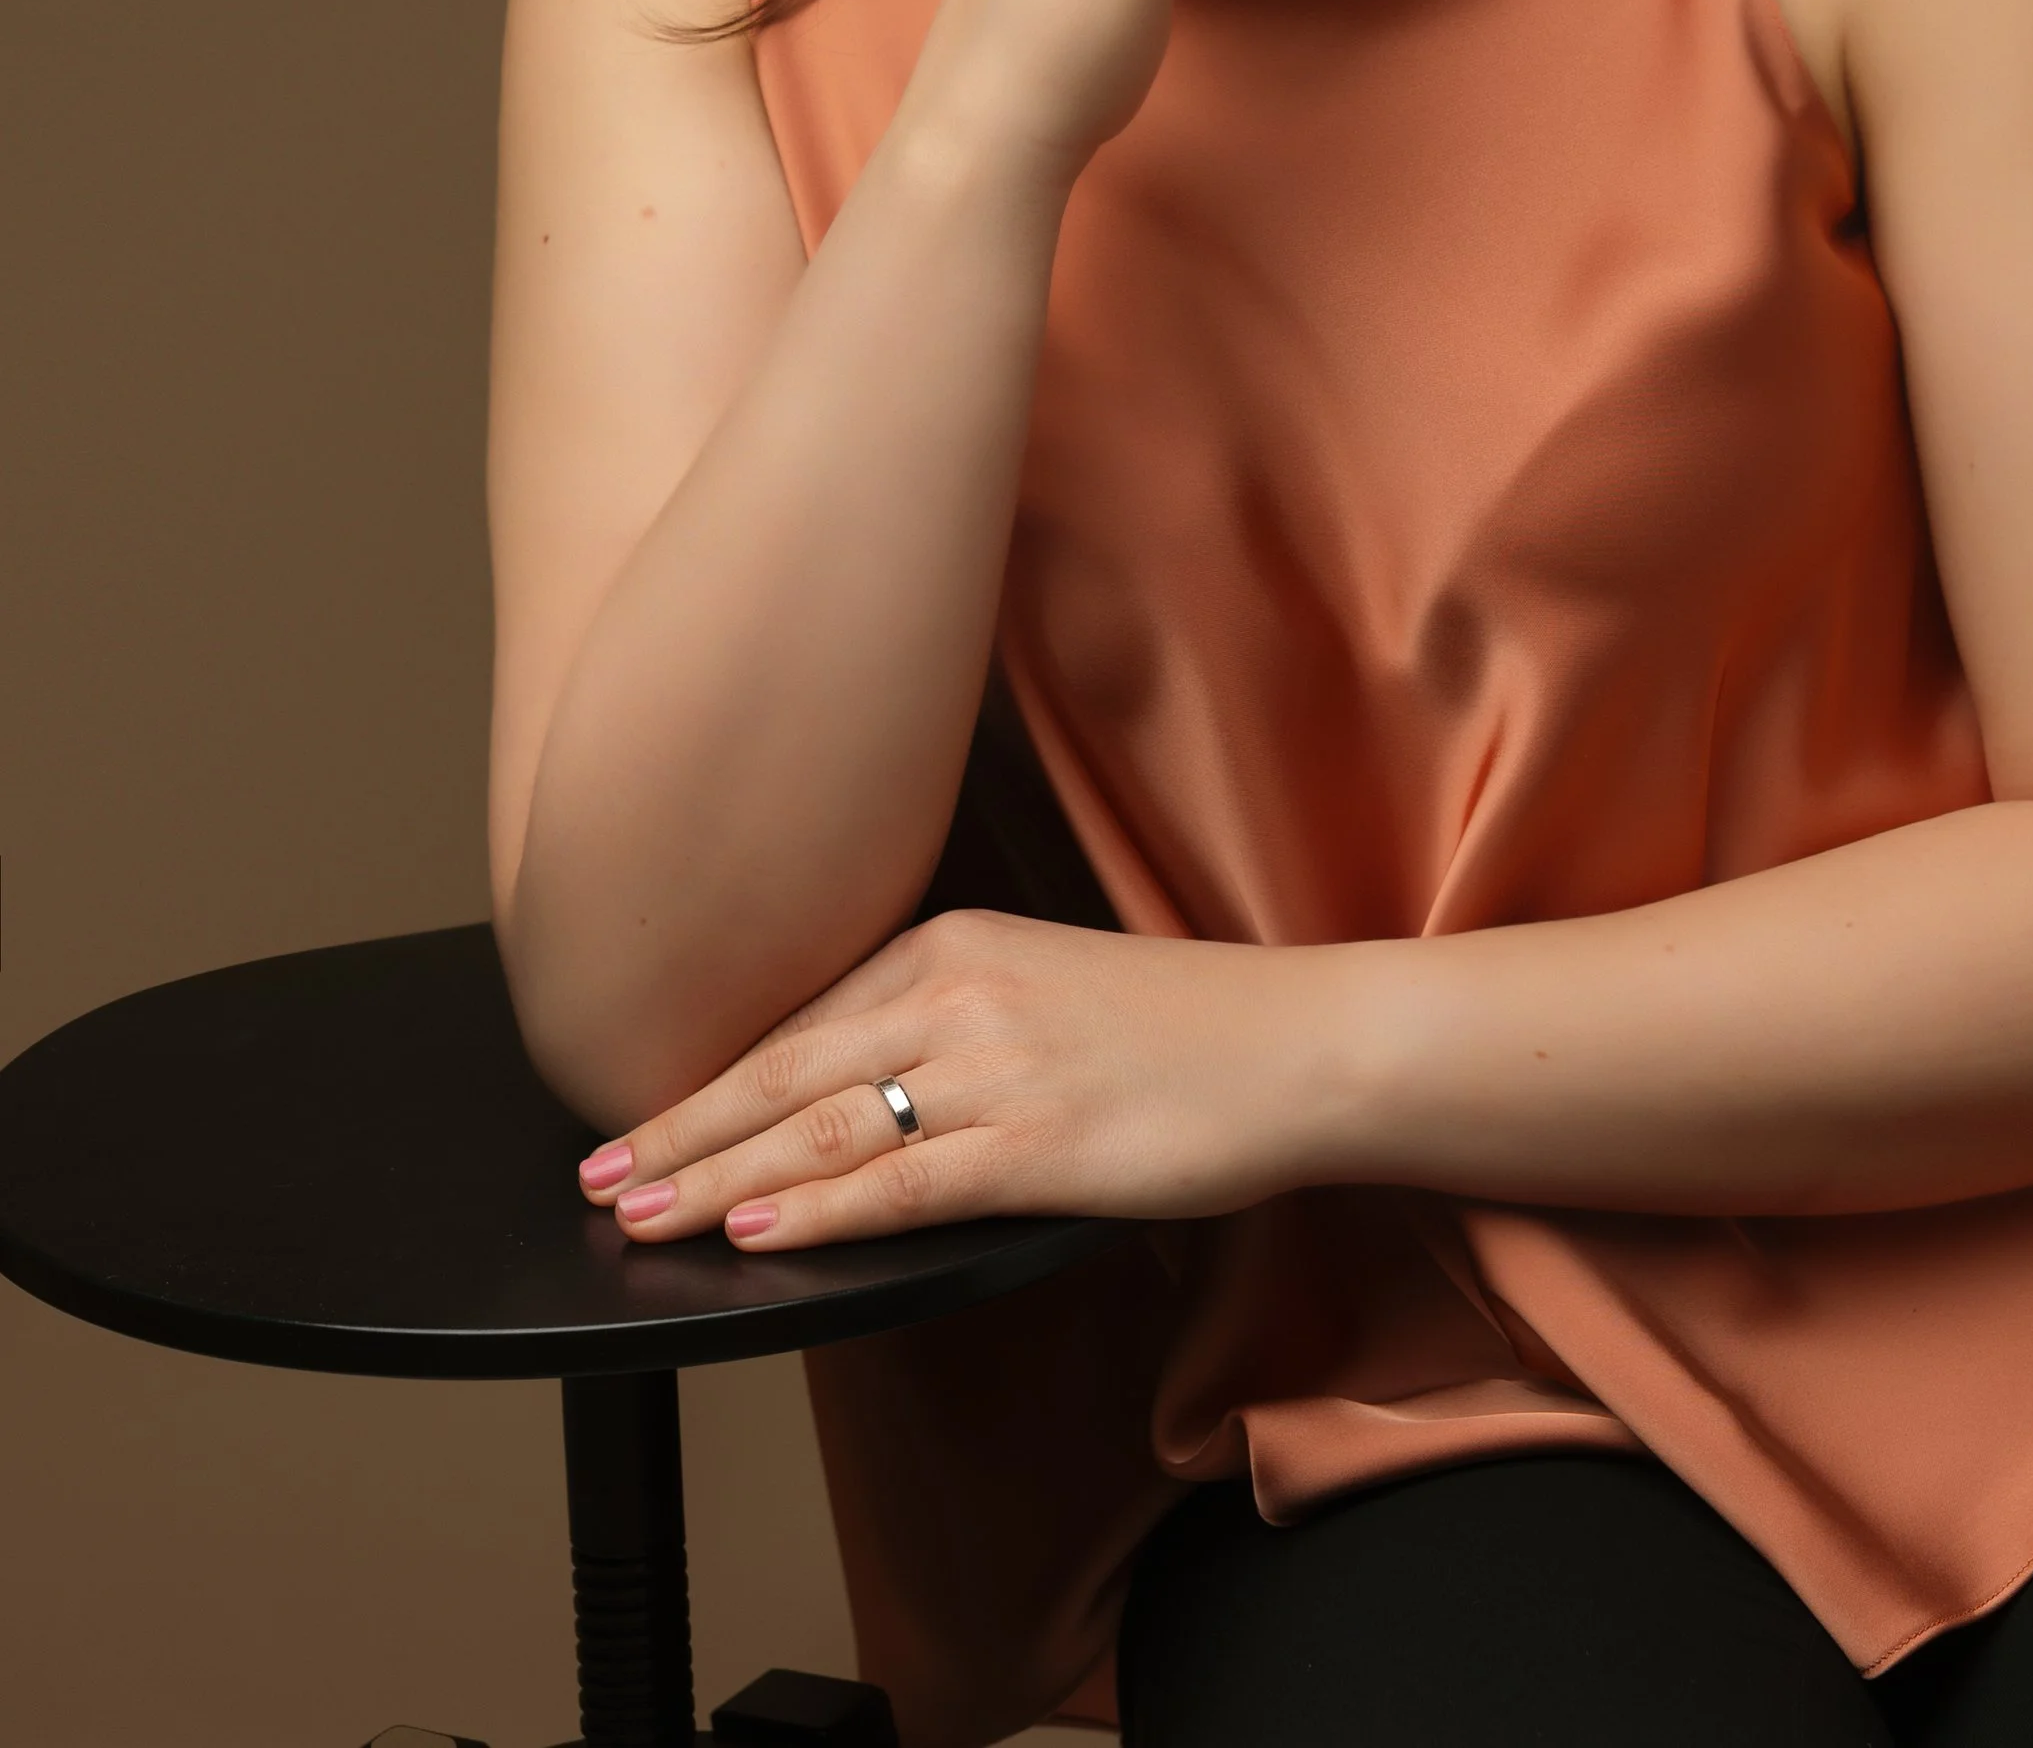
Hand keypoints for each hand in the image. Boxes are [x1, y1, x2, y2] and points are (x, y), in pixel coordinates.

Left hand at [575, 907, 1347, 1248]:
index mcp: (953, 944)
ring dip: (718, 1175)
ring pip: (825, 1128)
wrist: (1296, 1043)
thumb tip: (857, 1088)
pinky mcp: (1040, 1142)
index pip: (798, 1023)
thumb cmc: (1181, 1027)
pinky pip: (905, 1179)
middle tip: (596, 1180)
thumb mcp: (1042, 987)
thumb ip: (948, 1024)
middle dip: (679, 1131)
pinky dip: (819, 1206)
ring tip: (642, 1212)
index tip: (633, 1126)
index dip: (705, 1082)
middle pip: (785, 1072)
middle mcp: (958, 992)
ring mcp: (997, 1066)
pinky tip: (758, 1228)